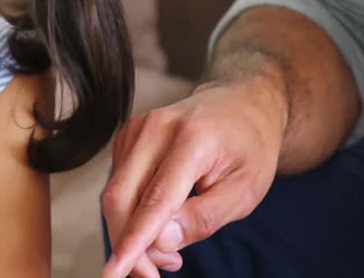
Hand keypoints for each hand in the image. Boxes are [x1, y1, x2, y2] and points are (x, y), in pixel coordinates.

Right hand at [100, 76, 287, 277]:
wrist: (243, 102)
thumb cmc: (250, 147)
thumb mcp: (246, 191)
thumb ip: (204, 218)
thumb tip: (160, 241)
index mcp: (193, 139)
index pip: (154, 200)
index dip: (133, 242)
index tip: (114, 273)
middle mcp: (157, 128)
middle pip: (120, 199)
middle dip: (130, 246)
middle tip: (158, 273)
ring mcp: (138, 128)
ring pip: (114, 195)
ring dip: (132, 232)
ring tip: (170, 250)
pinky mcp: (128, 136)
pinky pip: (117, 185)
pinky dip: (131, 213)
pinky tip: (160, 223)